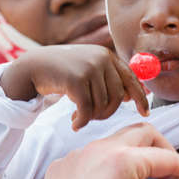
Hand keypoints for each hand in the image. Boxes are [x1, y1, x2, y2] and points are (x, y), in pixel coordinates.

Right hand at [0, 45, 149, 130]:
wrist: (34, 66)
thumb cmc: (63, 71)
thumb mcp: (88, 68)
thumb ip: (107, 78)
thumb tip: (130, 96)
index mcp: (107, 56)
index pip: (131, 78)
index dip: (140, 98)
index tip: (145, 113)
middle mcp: (101, 58)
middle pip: (117, 96)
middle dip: (107, 113)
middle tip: (93, 117)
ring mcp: (88, 67)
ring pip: (102, 104)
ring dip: (91, 117)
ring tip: (80, 118)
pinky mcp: (76, 78)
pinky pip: (86, 108)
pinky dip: (82, 120)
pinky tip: (75, 123)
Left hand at [36, 123, 178, 178]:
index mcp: (122, 161)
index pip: (168, 157)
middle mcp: (98, 149)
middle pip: (143, 134)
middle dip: (164, 149)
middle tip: (175, 172)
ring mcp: (78, 154)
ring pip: (115, 140)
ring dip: (134, 154)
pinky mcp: (64, 164)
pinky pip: (91, 155)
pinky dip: (107, 165)